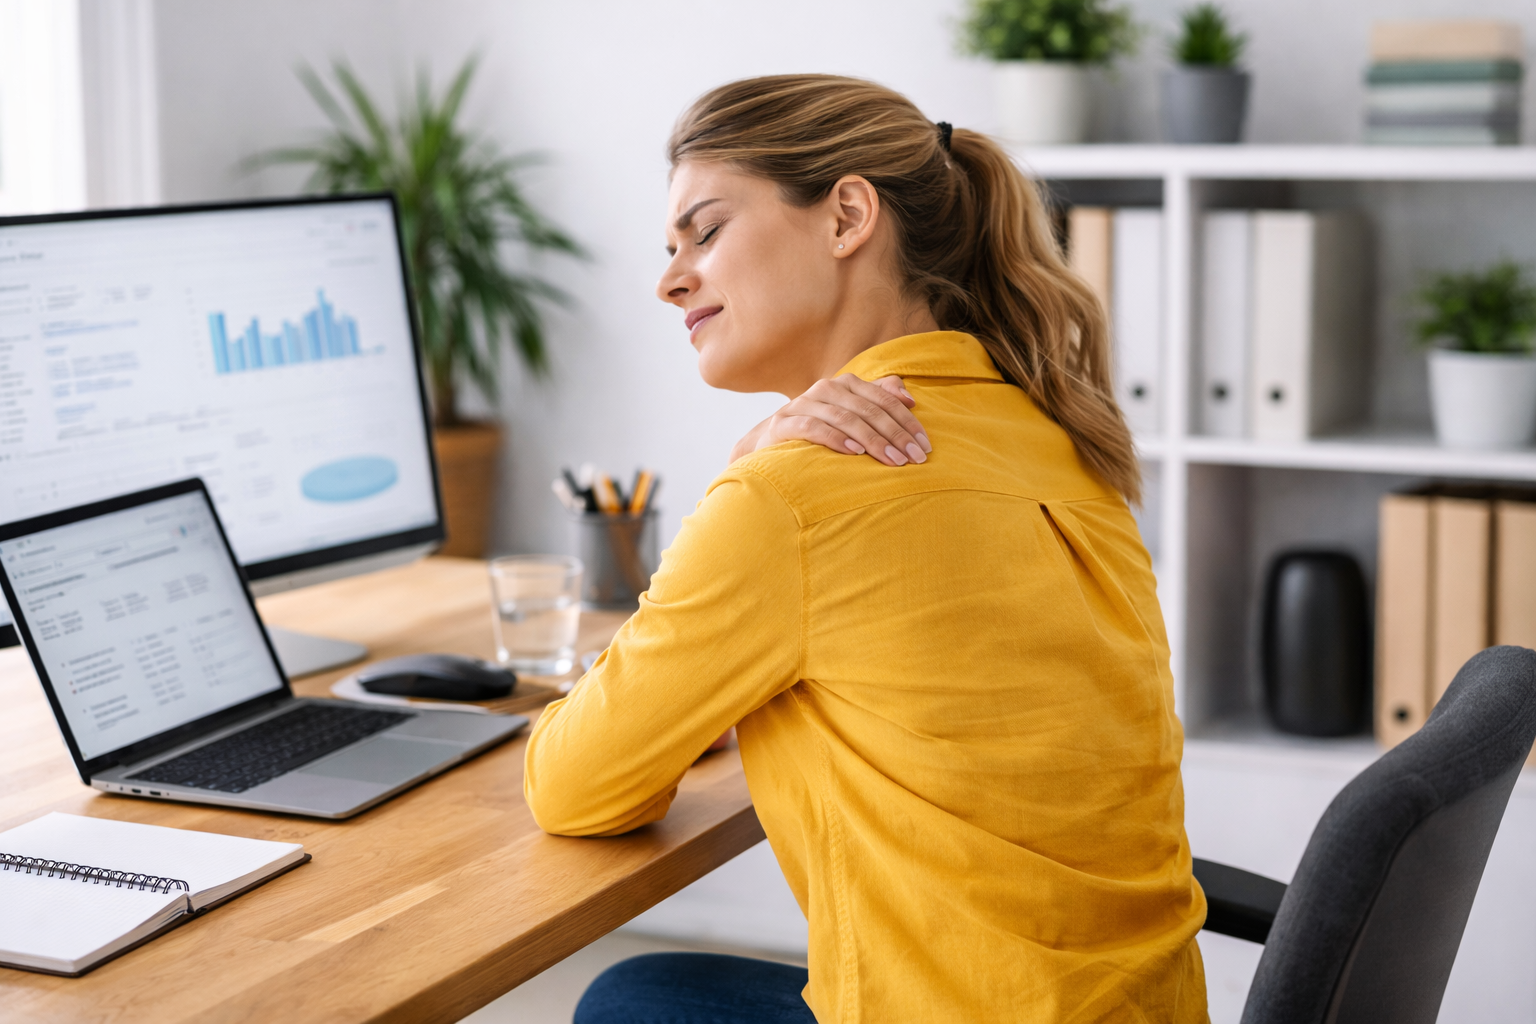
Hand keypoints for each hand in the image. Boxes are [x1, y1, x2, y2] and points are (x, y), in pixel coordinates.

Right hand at [730, 374, 931, 466]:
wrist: (770, 443)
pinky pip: (814, 427)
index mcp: (846, 384)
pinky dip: (836, 439)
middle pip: (868, 410)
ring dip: (872, 440)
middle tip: (914, 458)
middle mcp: (826, 388)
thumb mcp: (852, 415)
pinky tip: (854, 452)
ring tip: (892, 460)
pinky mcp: (784, 422)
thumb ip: (880, 401)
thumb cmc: (820, 430)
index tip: (925, 445)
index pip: (884, 400)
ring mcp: (803, 404)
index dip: (907, 422)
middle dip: (895, 435)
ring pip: (845, 418)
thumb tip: (910, 398)